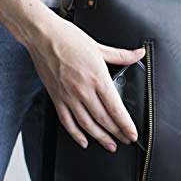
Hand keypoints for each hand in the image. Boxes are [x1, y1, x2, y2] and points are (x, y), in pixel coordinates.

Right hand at [27, 15, 144, 152]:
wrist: (42, 36)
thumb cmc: (69, 39)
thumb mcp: (99, 47)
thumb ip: (122, 55)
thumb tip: (139, 54)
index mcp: (98, 78)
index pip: (116, 109)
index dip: (126, 125)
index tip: (133, 134)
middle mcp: (84, 91)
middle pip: (104, 120)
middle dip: (117, 133)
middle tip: (126, 141)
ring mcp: (69, 97)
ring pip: (87, 124)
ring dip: (100, 137)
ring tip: (110, 145)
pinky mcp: (57, 98)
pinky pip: (67, 122)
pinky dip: (76, 134)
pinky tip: (84, 141)